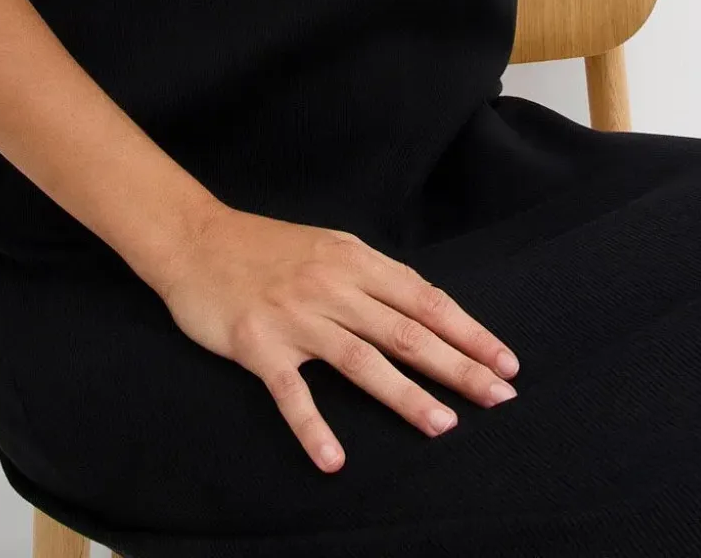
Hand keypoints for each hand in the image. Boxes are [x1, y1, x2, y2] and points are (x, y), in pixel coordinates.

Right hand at [153, 202, 520, 472]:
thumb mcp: (327, 247)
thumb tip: (420, 310)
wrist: (195, 240)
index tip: (505, 359)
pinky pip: (292, 393)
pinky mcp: (259, 345)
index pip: (424, 299)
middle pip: (406, 331)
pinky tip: (334, 460)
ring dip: (406, 395)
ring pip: (362, 360)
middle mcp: (333, 286)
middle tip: (500, 395)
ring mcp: (297, 317)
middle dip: (458, 365)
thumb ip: (369, 277)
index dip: (468, 331)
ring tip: (443, 426)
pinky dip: (314, 428)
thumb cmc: (265, 248)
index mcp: (354, 260)